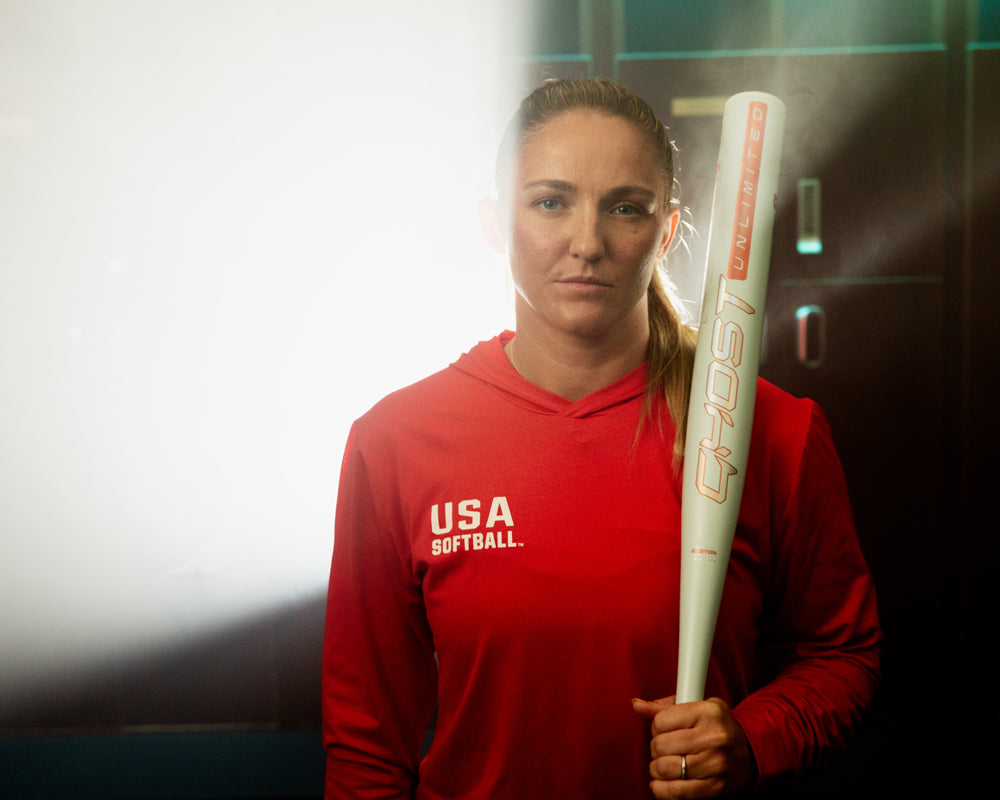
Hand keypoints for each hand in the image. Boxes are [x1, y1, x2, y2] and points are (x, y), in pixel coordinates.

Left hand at [632, 695, 755, 797]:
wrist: (752, 753)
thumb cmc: (719, 727)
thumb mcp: (699, 707)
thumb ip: (665, 707)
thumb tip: (637, 705)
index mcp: (708, 712)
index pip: (660, 721)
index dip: (656, 727)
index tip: (664, 730)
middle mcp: (713, 738)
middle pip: (659, 745)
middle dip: (656, 748)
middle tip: (665, 748)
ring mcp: (714, 765)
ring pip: (664, 769)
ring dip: (657, 769)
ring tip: (665, 764)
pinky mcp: (714, 788)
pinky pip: (675, 792)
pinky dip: (661, 789)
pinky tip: (662, 782)